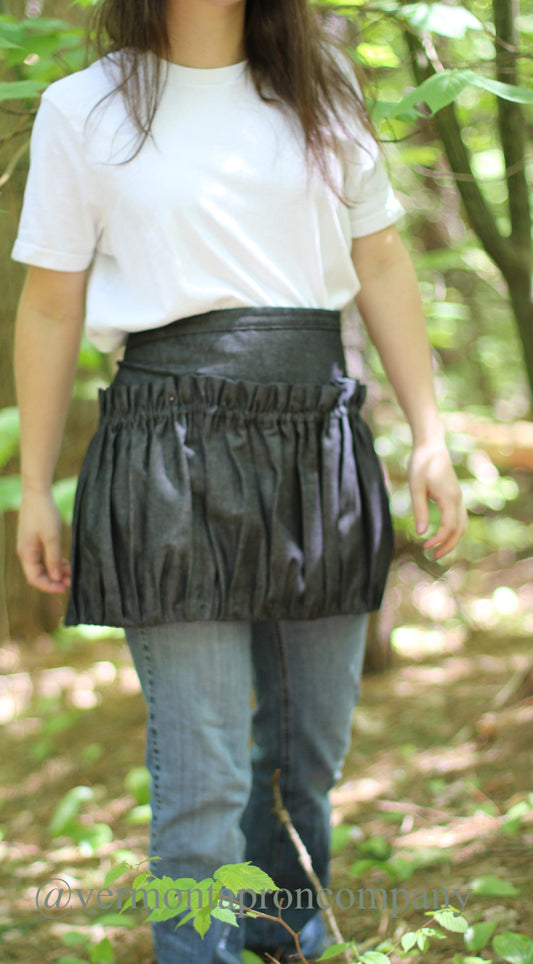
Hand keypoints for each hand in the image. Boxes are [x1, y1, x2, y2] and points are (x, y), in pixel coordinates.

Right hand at [17, 490, 70, 592]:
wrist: (37, 494)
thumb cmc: (44, 514)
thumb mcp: (52, 537)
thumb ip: (53, 559)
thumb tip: (55, 578)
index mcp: (26, 554)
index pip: (35, 579)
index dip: (49, 586)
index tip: (65, 588)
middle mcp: (26, 553)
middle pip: (38, 574)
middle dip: (54, 580)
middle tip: (71, 581)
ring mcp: (30, 547)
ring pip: (42, 566)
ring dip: (56, 571)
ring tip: (71, 572)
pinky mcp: (35, 541)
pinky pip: (44, 557)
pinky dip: (54, 562)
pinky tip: (65, 563)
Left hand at [408, 442, 466, 559]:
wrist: (431, 447)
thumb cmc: (421, 464)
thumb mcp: (415, 487)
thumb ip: (419, 510)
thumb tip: (422, 533)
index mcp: (448, 498)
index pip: (449, 527)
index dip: (438, 540)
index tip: (424, 546)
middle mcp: (457, 499)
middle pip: (460, 530)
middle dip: (449, 546)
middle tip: (434, 557)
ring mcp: (458, 498)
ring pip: (462, 525)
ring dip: (452, 540)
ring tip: (438, 550)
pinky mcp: (454, 496)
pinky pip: (459, 518)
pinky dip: (453, 530)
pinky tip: (441, 535)